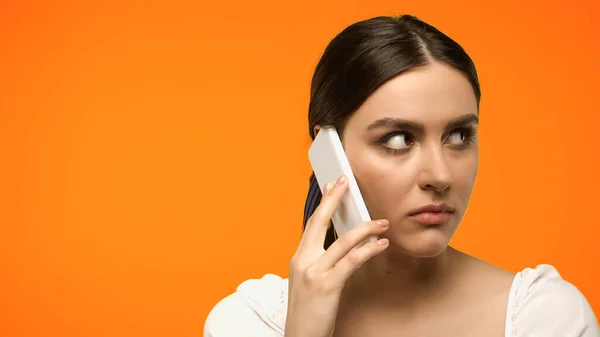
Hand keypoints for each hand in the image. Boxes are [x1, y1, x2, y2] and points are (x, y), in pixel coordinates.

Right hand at [284, 174, 389, 336]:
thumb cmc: (308, 313)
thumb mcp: (309, 282)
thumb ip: (322, 262)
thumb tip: (342, 248)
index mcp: (298, 259)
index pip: (311, 224)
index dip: (323, 204)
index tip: (331, 187)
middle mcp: (303, 261)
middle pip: (319, 222)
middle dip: (333, 199)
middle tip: (345, 182)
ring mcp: (313, 272)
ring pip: (342, 241)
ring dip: (365, 228)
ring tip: (382, 222)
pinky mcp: (326, 285)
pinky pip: (352, 261)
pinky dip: (369, 249)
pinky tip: (381, 244)